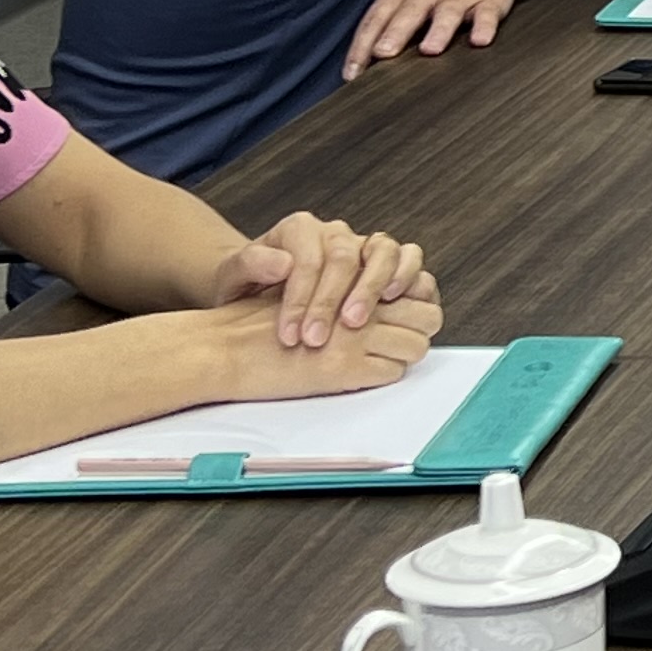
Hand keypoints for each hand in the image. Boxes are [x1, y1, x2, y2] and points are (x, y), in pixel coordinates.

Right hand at [202, 284, 444, 401]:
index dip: (416, 301)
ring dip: (403, 352)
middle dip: (419, 328)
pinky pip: (391, 372)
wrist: (223, 348)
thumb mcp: (307, 290)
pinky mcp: (343, 367)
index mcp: (351, 276)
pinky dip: (381, 374)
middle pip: (428, 314)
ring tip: (380, 357)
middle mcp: (360, 302)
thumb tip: (392, 298)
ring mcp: (356, 335)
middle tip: (400, 338)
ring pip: (416, 345)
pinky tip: (357, 373)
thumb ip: (347, 289)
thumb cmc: (258, 322)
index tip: (403, 313)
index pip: (417, 283)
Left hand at [208, 215, 435, 347]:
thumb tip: (282, 263)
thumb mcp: (232, 277)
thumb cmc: (248, 286)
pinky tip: (393, 302)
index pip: (309, 258)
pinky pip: (410, 259)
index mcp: (299, 229)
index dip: (302, 298)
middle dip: (332, 300)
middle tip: (316, 338)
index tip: (290, 334)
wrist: (259, 289)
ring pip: (385, 251)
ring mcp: (364, 245)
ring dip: (374, 287)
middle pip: (346, 256)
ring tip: (356, 321)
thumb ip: (250, 264)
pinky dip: (407, 278)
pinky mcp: (387, 263)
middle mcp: (336, 232)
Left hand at [345, 0, 528, 77]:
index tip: (352, 73)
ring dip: (439, 30)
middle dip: (396, 32)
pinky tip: (480, 40)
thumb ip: (387, 25)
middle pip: (410, 12)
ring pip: (448, 12)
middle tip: (383, 54)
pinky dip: (484, 26)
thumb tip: (362, 66)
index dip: (362, 45)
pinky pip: (487, 14)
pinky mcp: (490, 0)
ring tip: (430, 49)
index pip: (376, 18)